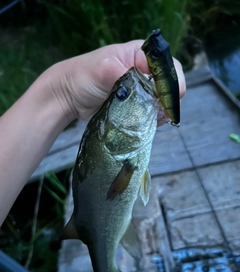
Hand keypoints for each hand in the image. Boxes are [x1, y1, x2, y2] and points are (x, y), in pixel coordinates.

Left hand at [48, 40, 185, 122]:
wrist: (68, 96)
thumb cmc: (83, 76)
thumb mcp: (104, 69)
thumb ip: (126, 75)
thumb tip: (146, 88)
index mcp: (140, 55)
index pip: (167, 66)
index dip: (171, 82)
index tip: (164, 98)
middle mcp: (145, 71)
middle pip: (169, 84)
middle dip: (168, 99)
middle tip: (159, 112)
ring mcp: (141, 90)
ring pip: (162, 101)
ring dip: (161, 111)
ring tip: (153, 119)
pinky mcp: (136, 106)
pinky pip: (151, 112)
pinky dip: (153, 119)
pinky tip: (148, 123)